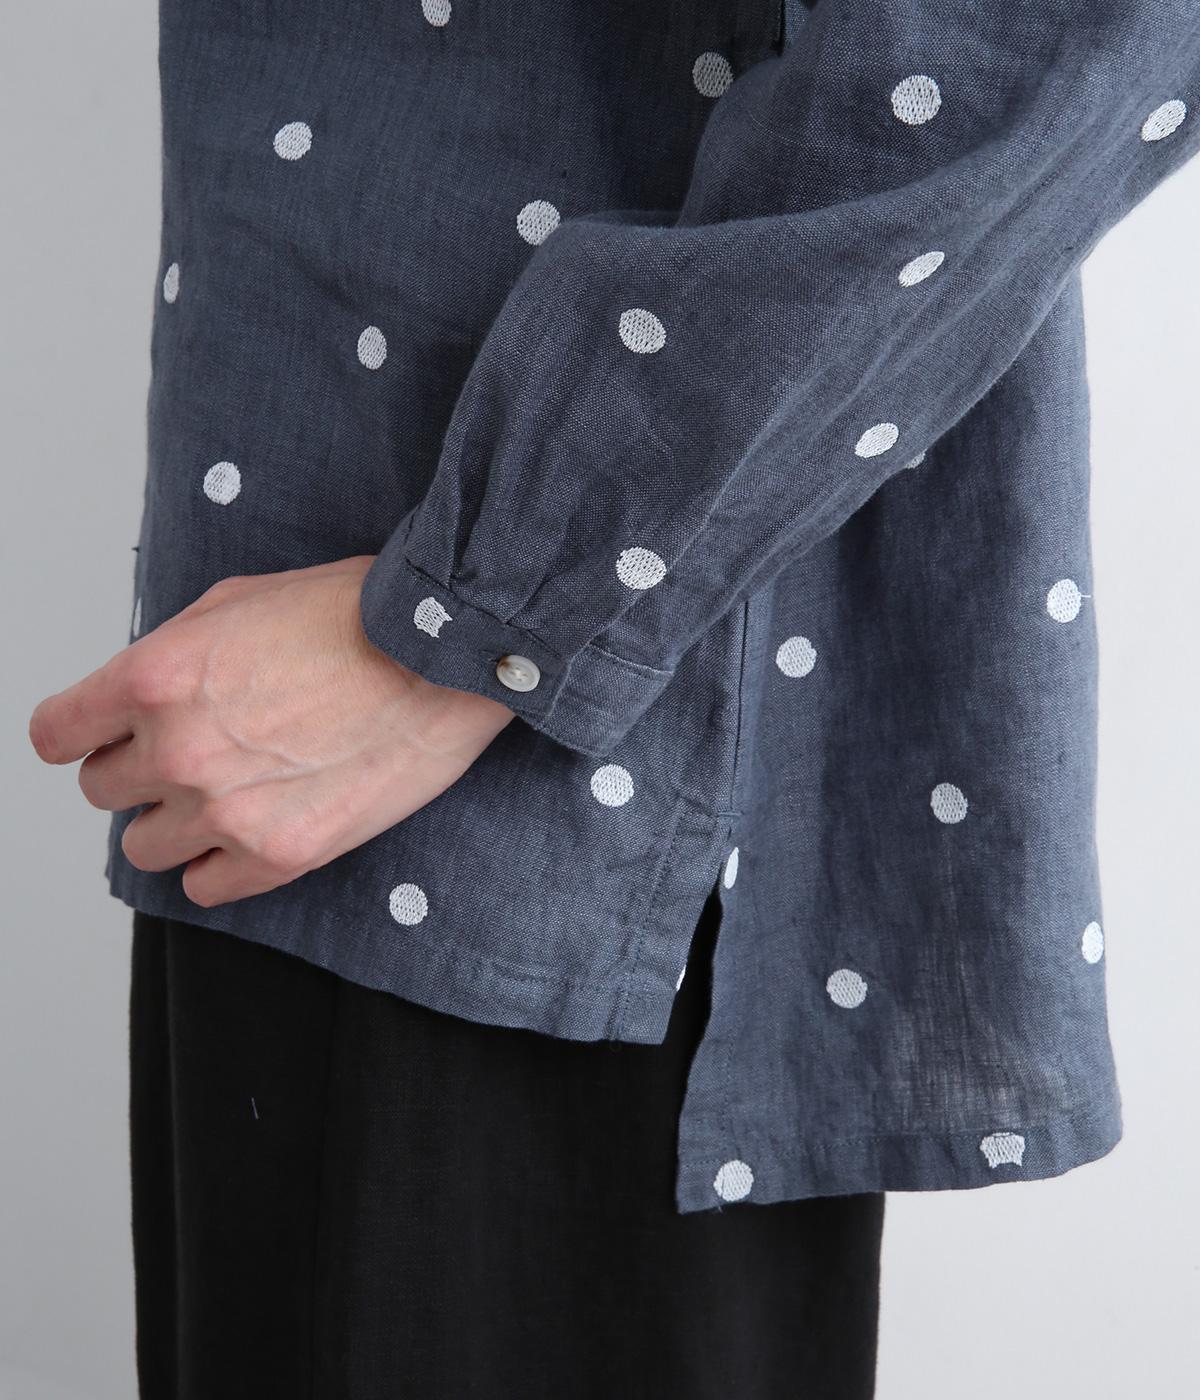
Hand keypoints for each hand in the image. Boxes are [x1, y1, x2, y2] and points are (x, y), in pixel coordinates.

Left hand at [28, 556, 514, 906]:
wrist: (441, 656)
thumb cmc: (354, 615)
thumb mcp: (236, 601)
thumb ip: (170, 655)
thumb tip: (140, 697)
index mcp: (156, 677)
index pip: (57, 734)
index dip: (79, 734)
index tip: (97, 737)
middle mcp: (178, 750)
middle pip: (101, 789)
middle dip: (137, 768)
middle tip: (190, 750)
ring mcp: (226, 811)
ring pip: (143, 846)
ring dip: (173, 820)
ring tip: (225, 792)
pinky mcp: (279, 854)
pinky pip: (202, 888)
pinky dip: (216, 864)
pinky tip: (249, 829)